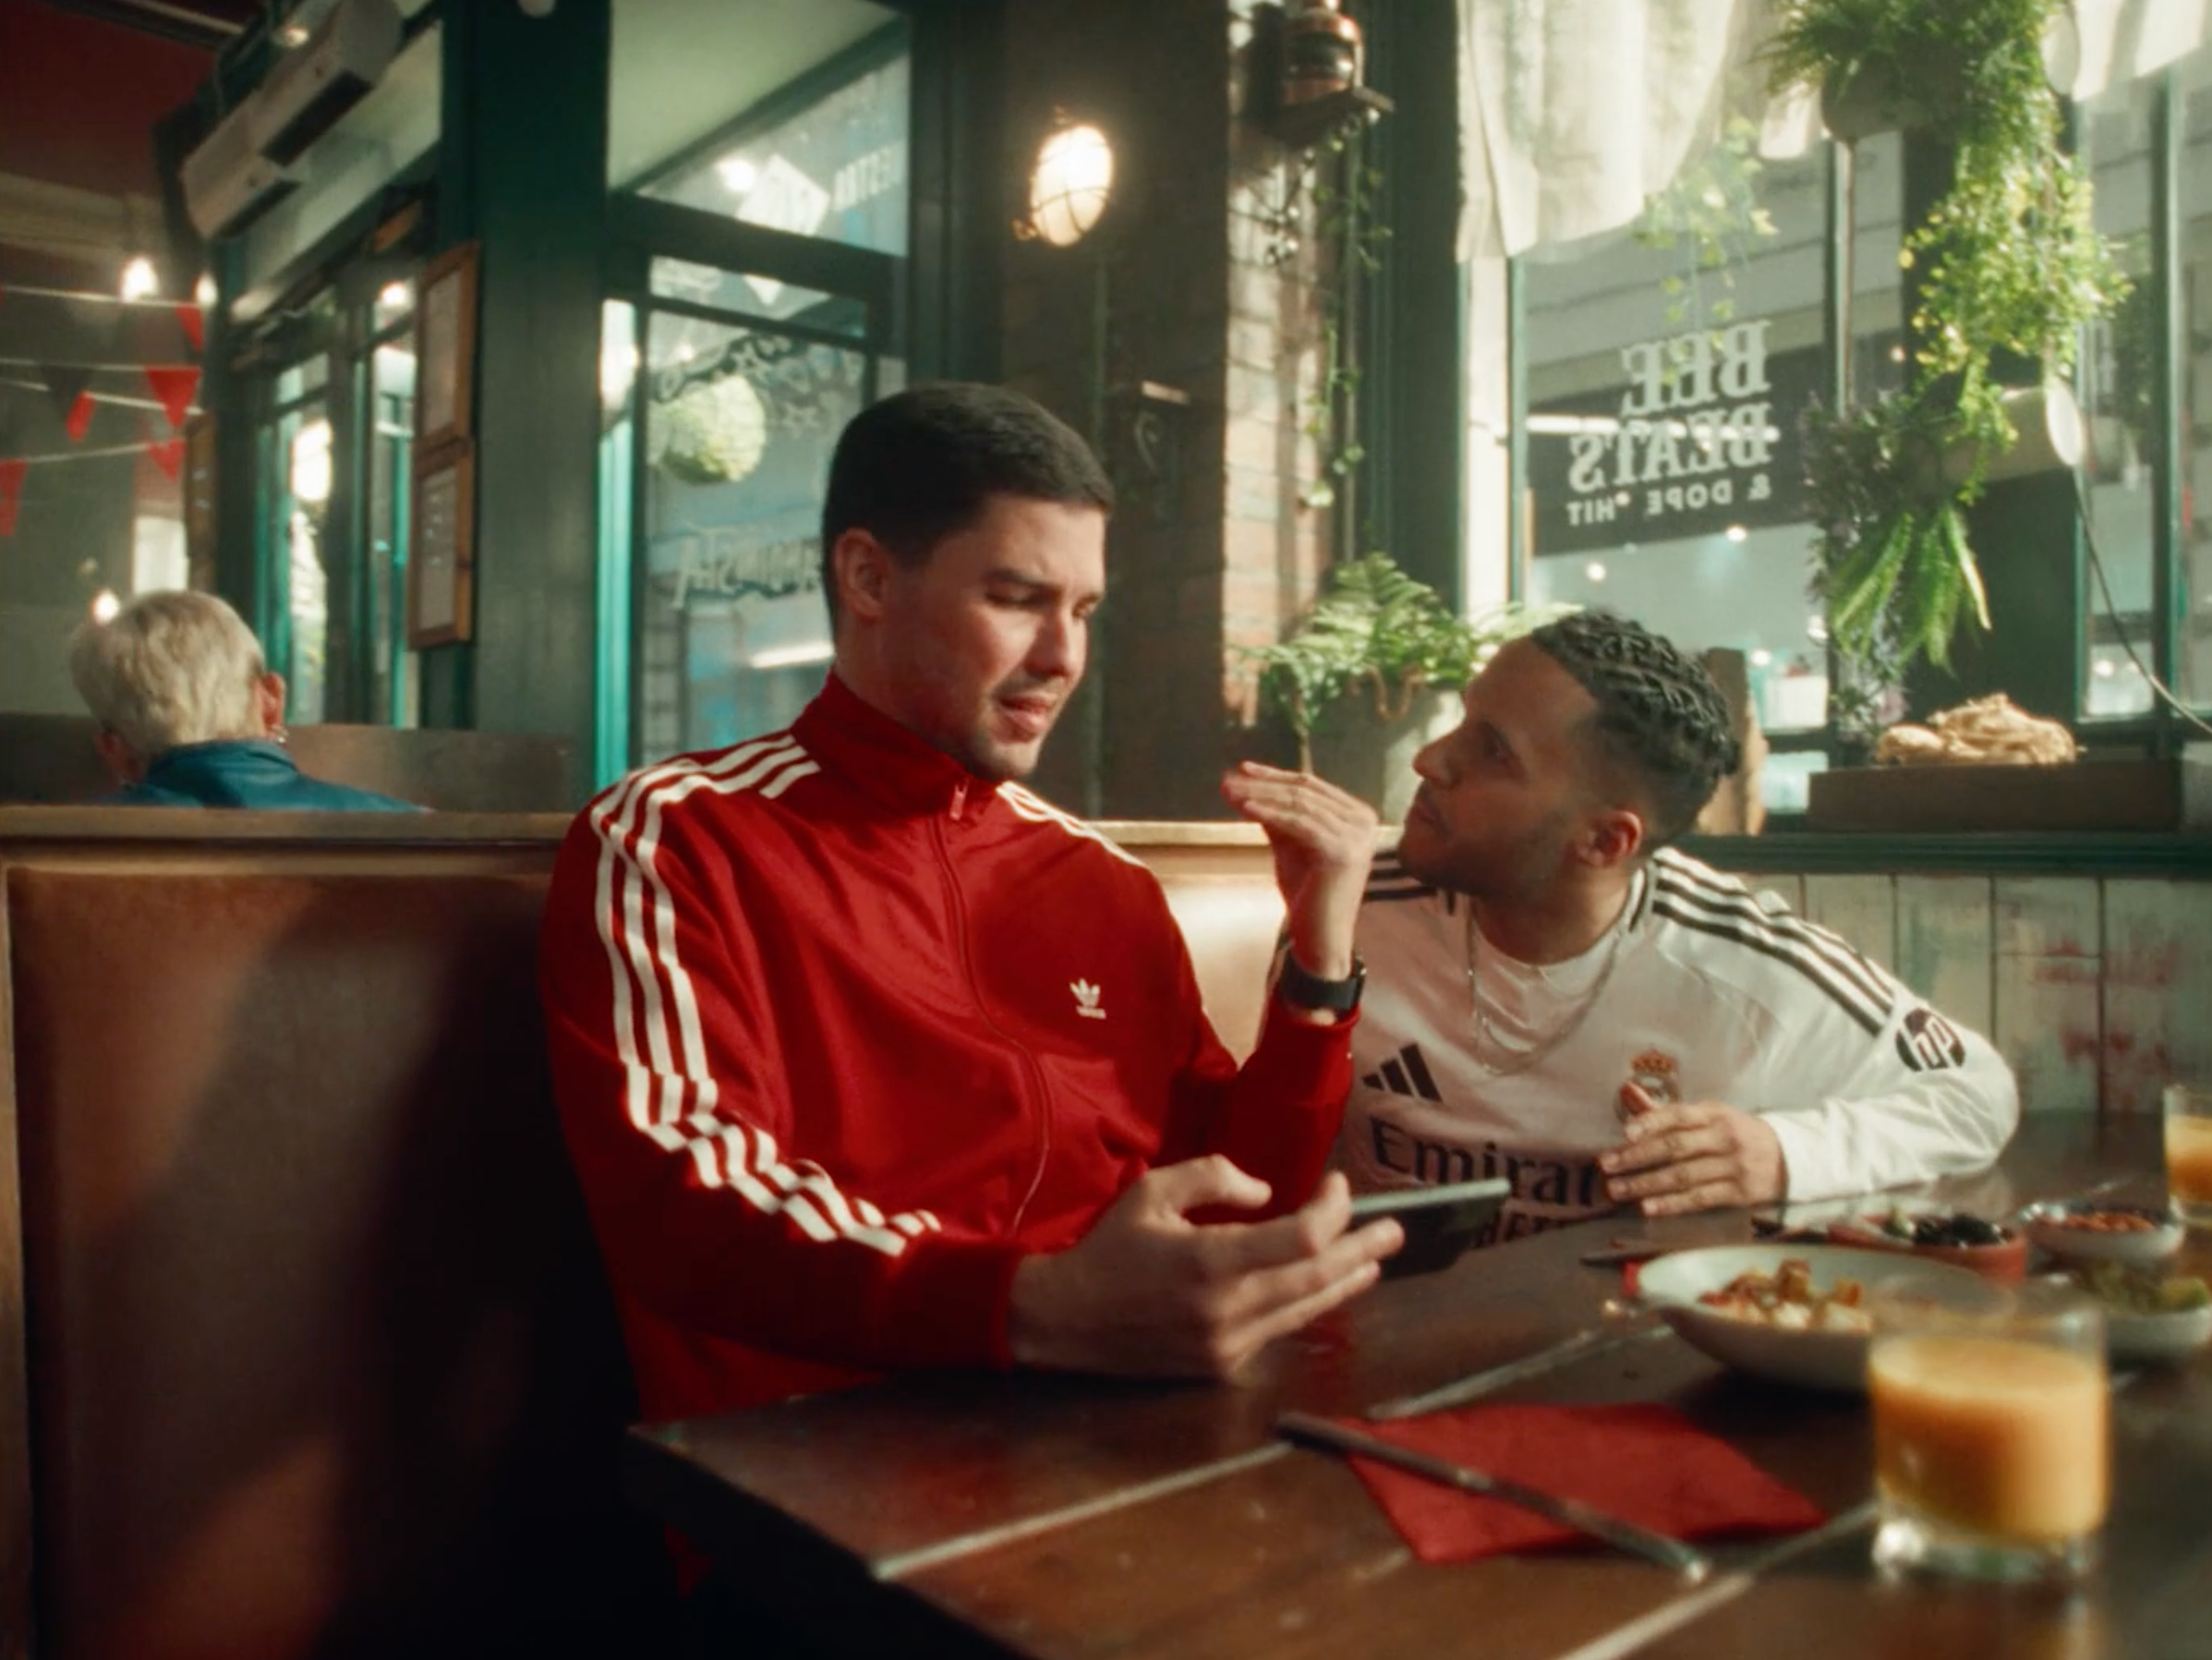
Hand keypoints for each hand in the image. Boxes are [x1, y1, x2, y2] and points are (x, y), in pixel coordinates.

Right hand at [1007, 1160, 1401, 1379]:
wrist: (1067, 1321)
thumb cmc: (1111, 1248)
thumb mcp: (1153, 1192)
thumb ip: (1213, 1179)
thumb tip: (1267, 1193)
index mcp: (1209, 1262)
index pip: (1300, 1241)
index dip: (1331, 1212)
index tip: (1337, 1185)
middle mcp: (1227, 1310)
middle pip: (1318, 1280)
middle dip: (1360, 1250)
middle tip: (1395, 1230)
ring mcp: (1228, 1346)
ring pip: (1306, 1311)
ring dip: (1345, 1282)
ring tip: (1375, 1261)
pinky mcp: (1223, 1367)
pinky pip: (1277, 1329)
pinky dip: (1305, 1303)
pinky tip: (1325, 1288)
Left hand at [1218, 762, 1377, 981]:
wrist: (1321, 939)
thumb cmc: (1307, 895)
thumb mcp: (1291, 846)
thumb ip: (1278, 817)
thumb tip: (1249, 786)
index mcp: (1357, 816)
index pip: (1311, 785)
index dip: (1275, 775)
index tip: (1242, 769)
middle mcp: (1363, 821)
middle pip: (1304, 791)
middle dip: (1262, 784)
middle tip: (1227, 780)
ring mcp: (1356, 836)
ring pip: (1299, 804)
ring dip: (1260, 796)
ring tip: (1229, 792)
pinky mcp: (1342, 851)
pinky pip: (1298, 824)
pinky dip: (1270, 813)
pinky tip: (1245, 808)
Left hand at [1599, 1084, 1785, 1216]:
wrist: (1790, 1156)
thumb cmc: (1737, 1133)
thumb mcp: (1710, 1115)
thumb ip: (1668, 1111)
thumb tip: (1627, 1092)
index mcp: (1715, 1113)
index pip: (1679, 1115)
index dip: (1651, 1123)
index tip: (1625, 1133)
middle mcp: (1725, 1137)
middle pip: (1676, 1147)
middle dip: (1637, 1157)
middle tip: (1607, 1165)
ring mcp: (1734, 1166)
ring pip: (1683, 1175)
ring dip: (1647, 1184)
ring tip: (1618, 1190)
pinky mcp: (1740, 1192)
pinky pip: (1700, 1199)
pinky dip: (1672, 1204)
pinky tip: (1648, 1207)